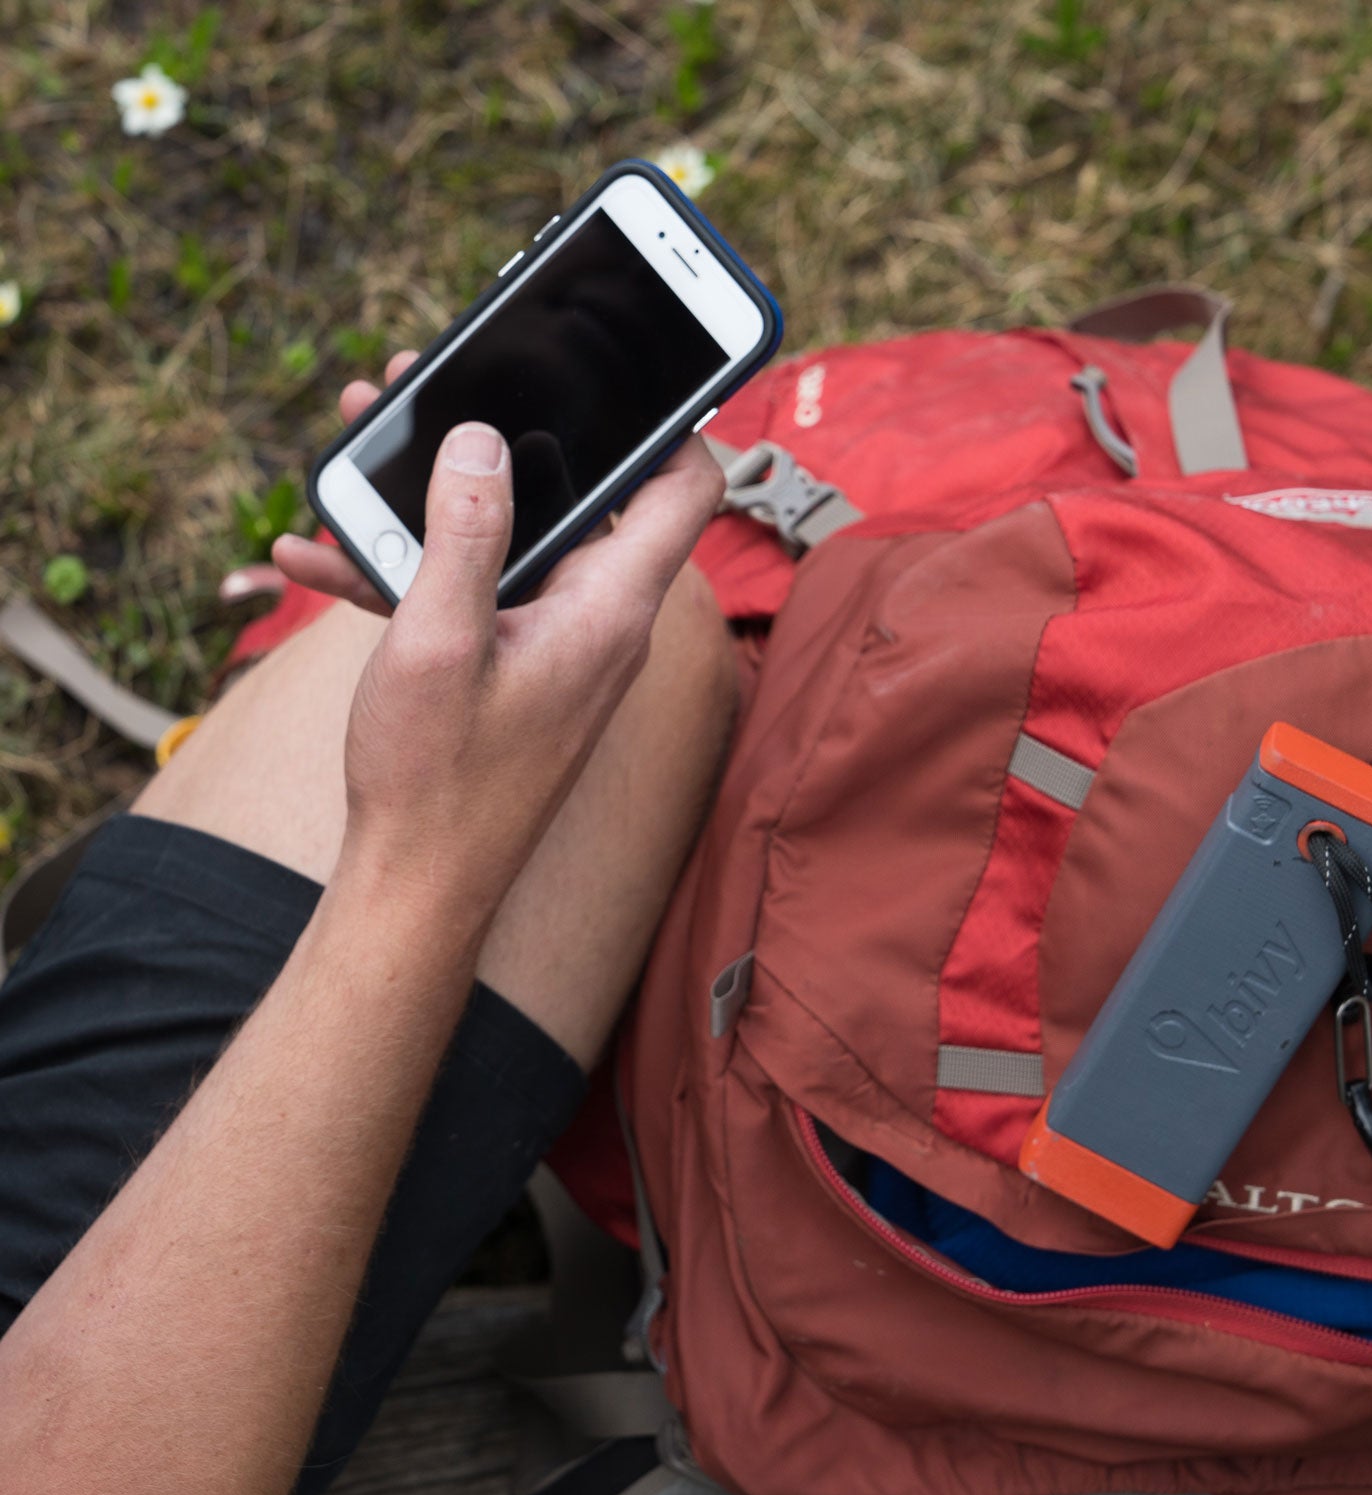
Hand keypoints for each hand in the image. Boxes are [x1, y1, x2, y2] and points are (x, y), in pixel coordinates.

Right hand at [272, 353, 724, 931]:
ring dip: (440, 498)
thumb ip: (467, 531)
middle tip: (432, 387)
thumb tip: (484, 438)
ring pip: (516, 539)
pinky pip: (480, 595)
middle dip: (508, 436)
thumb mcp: (441, 639)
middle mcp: (601, 620)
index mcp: (610, 607)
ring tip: (356, 451)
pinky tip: (323, 561)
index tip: (629, 368)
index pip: (685, 488)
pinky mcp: (520, 667)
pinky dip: (418, 571)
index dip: (672, 420)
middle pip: (582, 496)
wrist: (419, 885)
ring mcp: (560, 644)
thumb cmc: (438, 779)